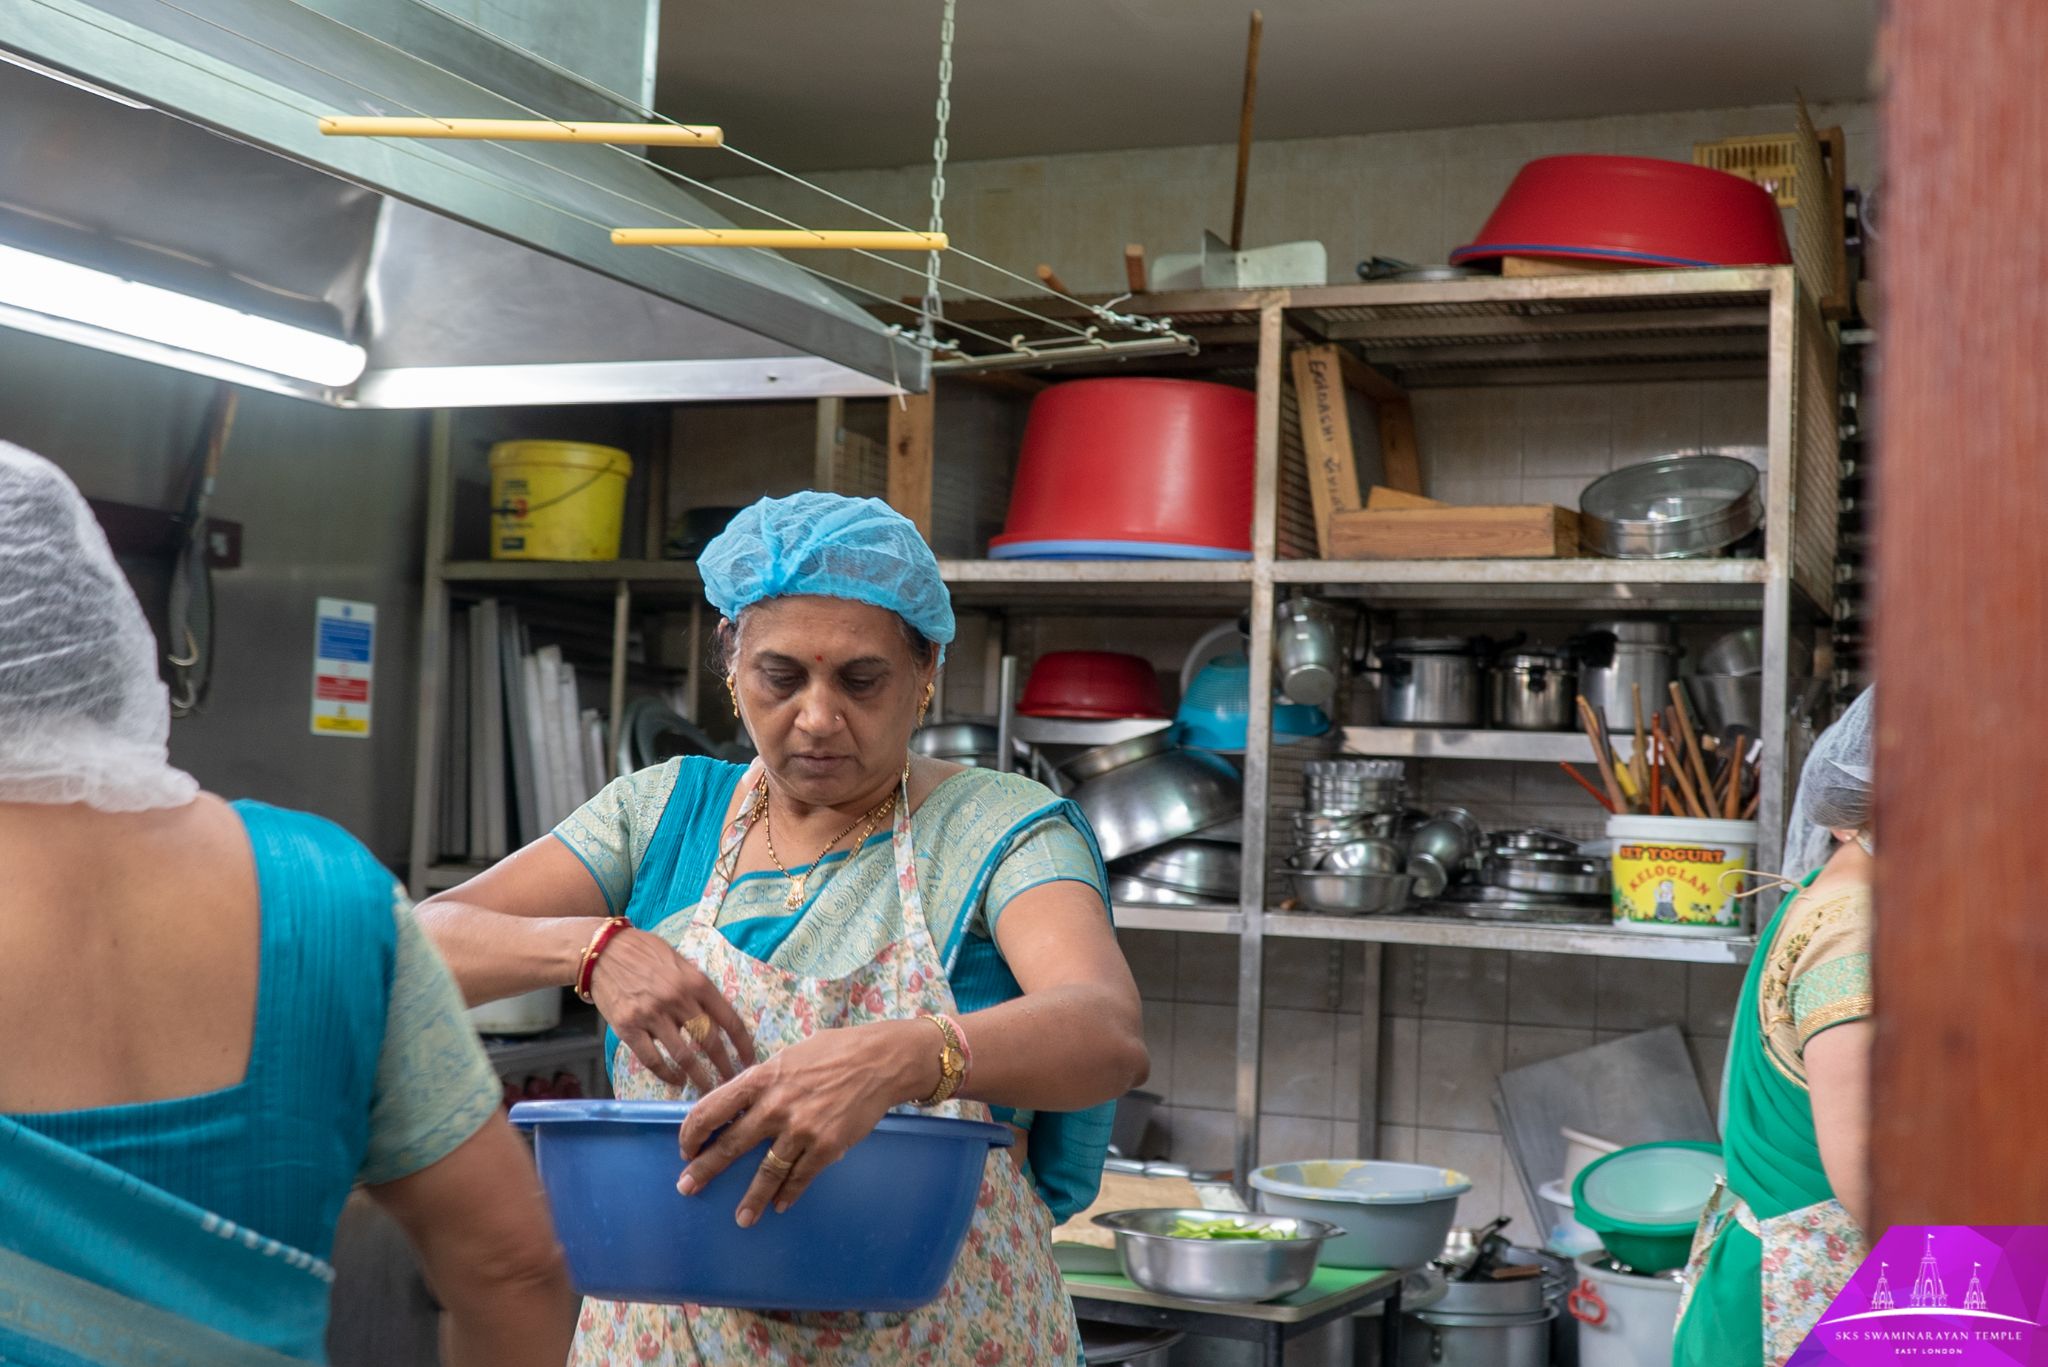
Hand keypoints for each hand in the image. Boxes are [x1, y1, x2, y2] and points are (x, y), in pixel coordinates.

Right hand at [588, 929, 753, 1092]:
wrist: (603, 951)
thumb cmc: (645, 952)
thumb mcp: (680, 961)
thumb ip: (697, 987)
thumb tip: (716, 1013)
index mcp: (696, 982)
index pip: (729, 1019)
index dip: (743, 1043)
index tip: (750, 1059)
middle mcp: (678, 999)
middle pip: (710, 1041)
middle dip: (725, 1066)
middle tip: (732, 1082)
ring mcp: (652, 1015)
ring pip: (683, 1055)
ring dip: (699, 1076)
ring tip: (707, 1088)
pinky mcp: (628, 1027)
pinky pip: (652, 1059)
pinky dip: (666, 1075)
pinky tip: (676, 1081)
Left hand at [676, 1019, 934, 1226]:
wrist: (880, 1060)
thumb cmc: (833, 1052)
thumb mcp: (788, 1058)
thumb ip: (762, 1082)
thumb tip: (740, 1104)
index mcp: (761, 1078)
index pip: (711, 1108)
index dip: (692, 1132)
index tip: (687, 1148)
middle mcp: (775, 1105)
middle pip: (730, 1144)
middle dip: (705, 1169)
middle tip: (687, 1188)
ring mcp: (801, 1129)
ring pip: (766, 1172)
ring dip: (751, 1199)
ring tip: (741, 1219)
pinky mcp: (826, 1146)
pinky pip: (800, 1176)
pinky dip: (789, 1193)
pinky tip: (780, 1205)